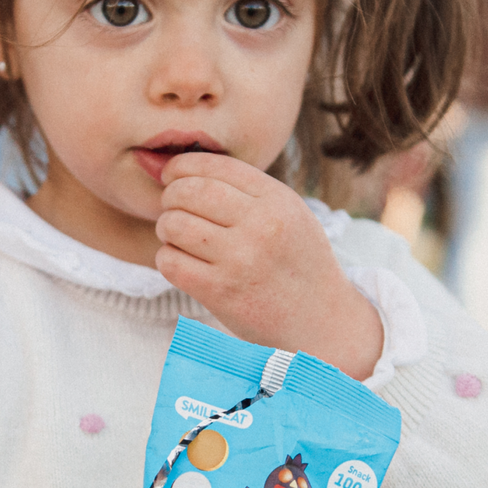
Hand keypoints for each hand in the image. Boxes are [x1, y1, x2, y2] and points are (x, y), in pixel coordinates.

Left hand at [155, 153, 383, 379]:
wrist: (321, 323)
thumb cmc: (299, 266)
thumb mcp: (291, 216)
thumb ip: (250, 192)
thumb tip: (188, 171)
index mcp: (278, 201)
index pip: (216, 166)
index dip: (183, 165)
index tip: (172, 174)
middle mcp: (260, 226)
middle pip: (189, 192)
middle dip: (171, 195)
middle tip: (171, 206)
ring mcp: (239, 260)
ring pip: (174, 225)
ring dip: (166, 228)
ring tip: (176, 236)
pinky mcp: (220, 292)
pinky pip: (170, 262)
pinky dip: (167, 258)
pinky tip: (181, 261)